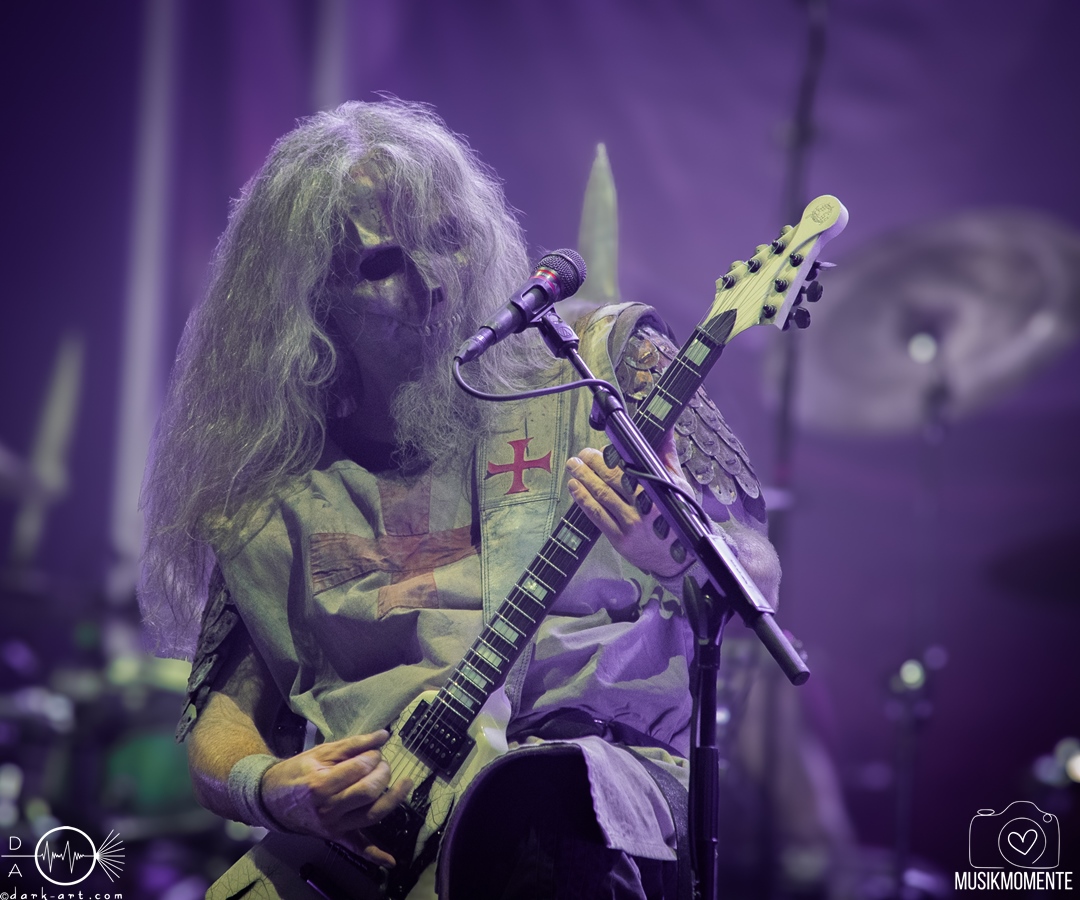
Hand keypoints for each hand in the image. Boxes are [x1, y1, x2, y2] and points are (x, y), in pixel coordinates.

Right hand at [260, 729, 410, 866]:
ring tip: (405, 783)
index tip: (373, 751)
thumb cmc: (297, 772)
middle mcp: (328, 808)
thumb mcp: (320, 753)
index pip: (360, 768)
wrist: (271, 799)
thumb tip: (383, 735)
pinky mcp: (336, 836)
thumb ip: (353, 744)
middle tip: (383, 763)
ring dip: (393, 799)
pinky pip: (357, 848)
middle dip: (383, 773)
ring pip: (371, 816)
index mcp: (321, 784)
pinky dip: (375, 855)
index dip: (373, 757)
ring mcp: (333, 826)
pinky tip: (391, 861)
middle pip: (368, 792)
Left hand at [566, 430, 692, 577]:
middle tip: (582, 453)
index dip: (612, 456)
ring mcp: (630, 524)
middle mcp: (643, 507)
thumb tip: (665, 429)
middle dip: (593, 463)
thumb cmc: (679, 517)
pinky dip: (583, 499)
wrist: (679, 559)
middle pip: (612, 479)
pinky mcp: (619, 539)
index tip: (602, 447)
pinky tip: (574, 487)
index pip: (630, 467)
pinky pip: (597, 515)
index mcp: (658, 491)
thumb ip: (667, 456)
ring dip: (584, 477)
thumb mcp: (679, 485)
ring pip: (601, 495)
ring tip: (573, 465)